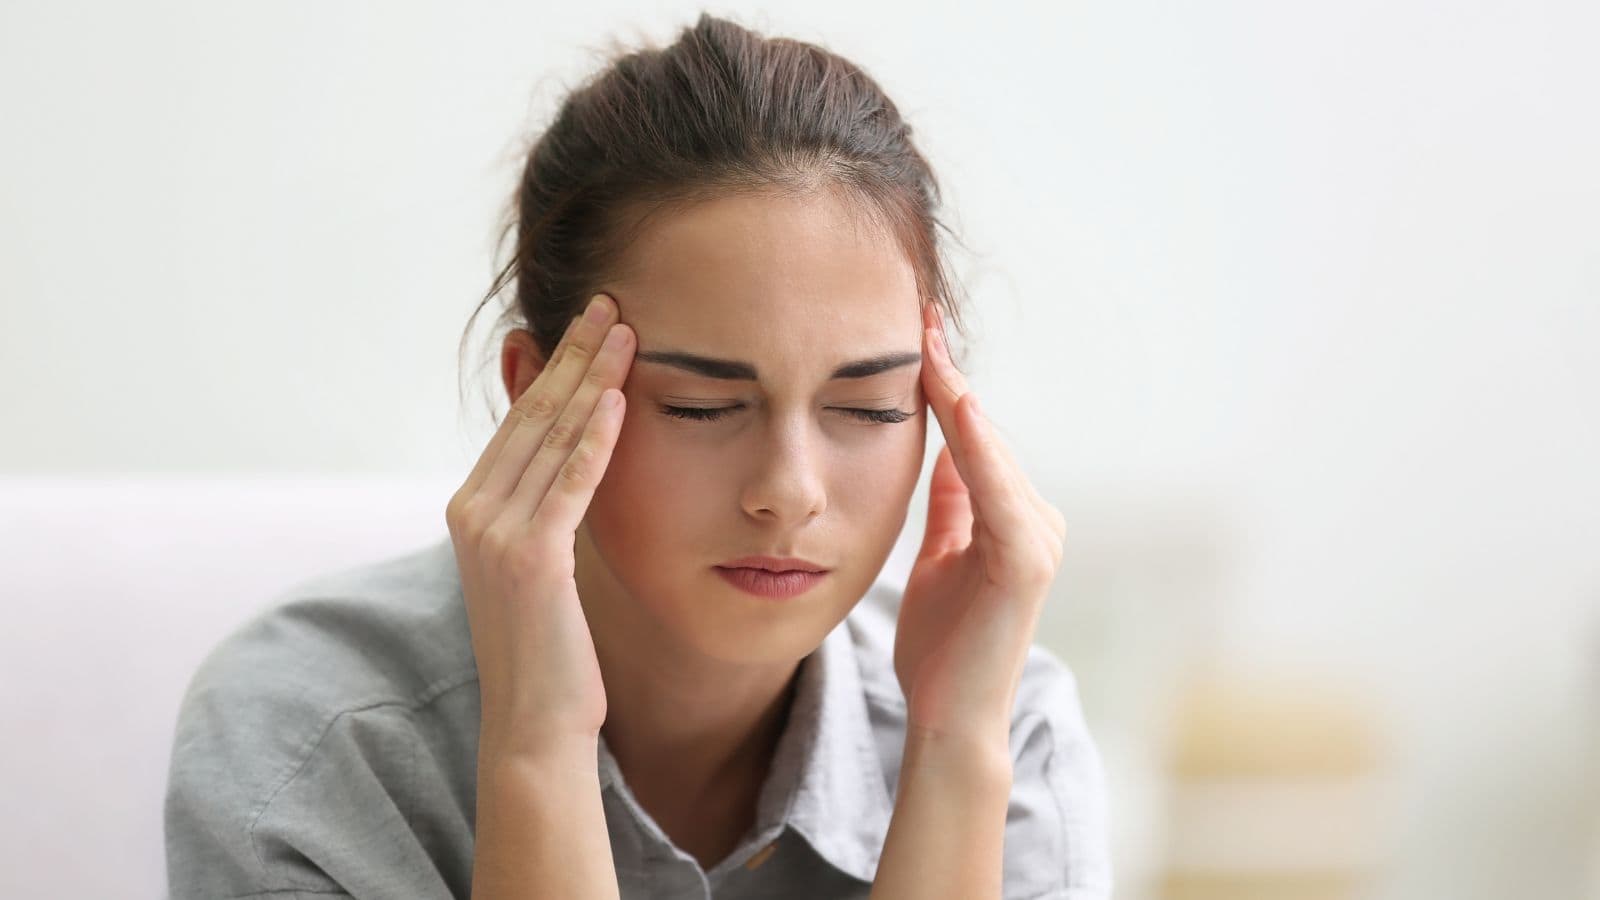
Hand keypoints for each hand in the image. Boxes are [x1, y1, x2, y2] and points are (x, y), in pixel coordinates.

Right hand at [444, 293, 635, 755]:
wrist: (535, 723)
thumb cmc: (550, 648)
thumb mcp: (538, 565)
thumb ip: (543, 509)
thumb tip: (566, 460)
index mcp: (472, 505)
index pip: (522, 419)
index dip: (558, 367)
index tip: (593, 324)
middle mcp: (474, 510)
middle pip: (534, 414)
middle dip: (575, 354)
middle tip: (611, 301)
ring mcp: (496, 533)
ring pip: (552, 437)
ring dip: (591, 378)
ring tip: (625, 329)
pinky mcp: (531, 559)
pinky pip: (570, 484)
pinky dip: (594, 439)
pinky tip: (618, 398)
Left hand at [893, 304, 1067, 741]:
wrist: (949, 716)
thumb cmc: (941, 647)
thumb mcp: (936, 559)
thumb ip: (949, 508)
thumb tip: (944, 455)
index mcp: (1011, 519)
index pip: (973, 438)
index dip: (945, 385)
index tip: (916, 332)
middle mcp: (1035, 520)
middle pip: (983, 433)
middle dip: (949, 375)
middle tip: (919, 316)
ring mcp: (1038, 538)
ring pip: (991, 451)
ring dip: (959, 396)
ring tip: (928, 344)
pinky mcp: (1028, 560)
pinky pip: (997, 489)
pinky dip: (977, 445)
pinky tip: (954, 405)